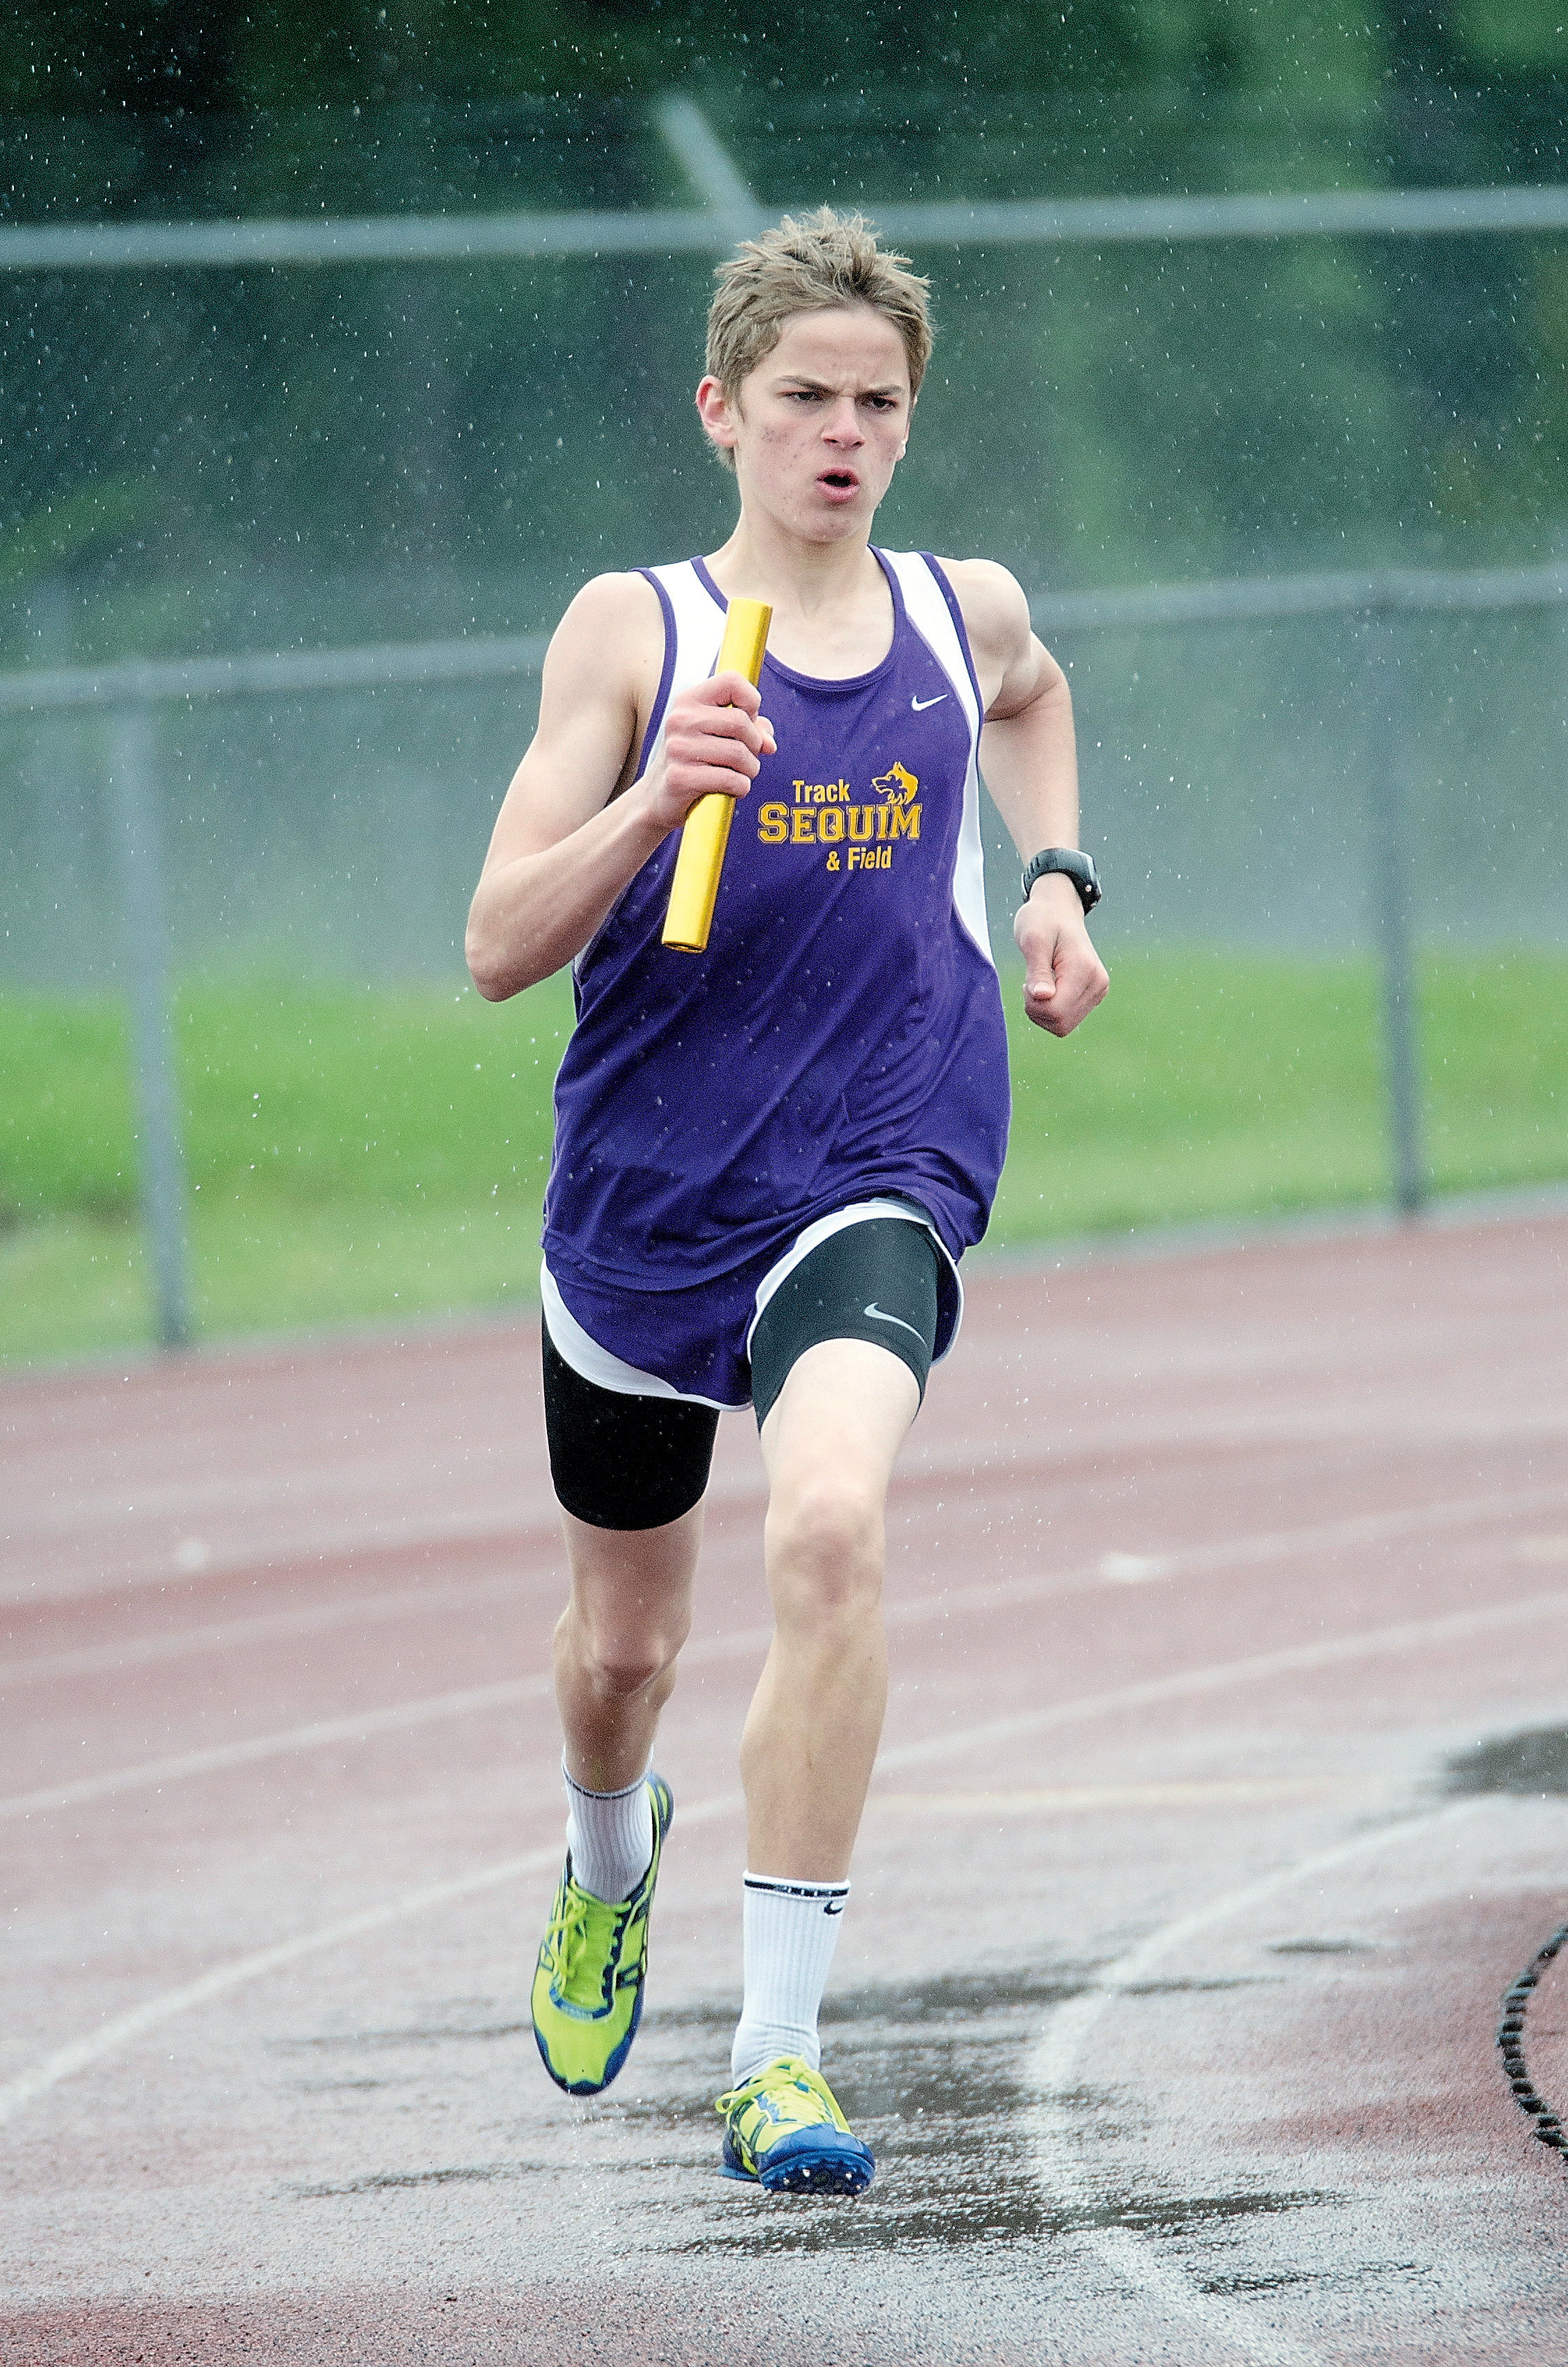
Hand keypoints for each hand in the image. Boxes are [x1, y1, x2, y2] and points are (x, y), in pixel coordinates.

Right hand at [644, 673, 776, 833]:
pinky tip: (733, 789)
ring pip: (739, 753)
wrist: (660, 795)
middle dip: (754, 744)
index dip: (751, 700)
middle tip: (747, 758)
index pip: (731, 681)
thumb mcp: (720, 735)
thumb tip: (768, 743)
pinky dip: (741, 787)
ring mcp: (677, 748)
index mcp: (689, 700)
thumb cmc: (696, 759)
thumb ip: (752, 729)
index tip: (748, 720)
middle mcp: (680, 719)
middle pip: (741, 722)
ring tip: (741, 774)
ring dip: (750, 769)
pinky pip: (731, 780)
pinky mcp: (680, 777)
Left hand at [1013, 873, 1108, 1036]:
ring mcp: (1098, 991)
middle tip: (1030, 983)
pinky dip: (1050, 1011)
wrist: (1059, 911)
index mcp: (1084, 970)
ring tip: (1039, 984)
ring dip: (1042, 1012)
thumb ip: (1038, 971)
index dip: (1033, 1004)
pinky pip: (1066, 1020)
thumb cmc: (1042, 920)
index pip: (1056, 1011)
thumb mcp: (1033, 940)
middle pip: (1060, 1023)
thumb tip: (1043, 997)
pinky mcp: (1093, 995)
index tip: (1027, 982)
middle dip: (1037, 1010)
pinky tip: (1048, 989)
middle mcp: (1098, 984)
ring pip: (1063, 1026)